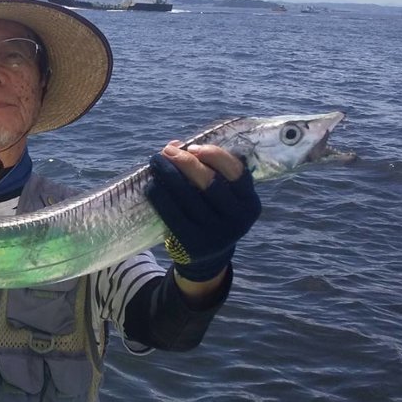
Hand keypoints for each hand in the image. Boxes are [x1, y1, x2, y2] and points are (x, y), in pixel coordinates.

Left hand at [145, 142, 260, 280]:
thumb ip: (208, 168)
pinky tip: (151, 185)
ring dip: (168, 175)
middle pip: (210, 182)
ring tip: (155, 162)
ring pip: (188, 197)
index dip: (214, 155)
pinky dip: (159, 196)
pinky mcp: (194, 244)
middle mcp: (238, 219)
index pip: (237, 172)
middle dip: (185, 162)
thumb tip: (175, 144)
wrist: (209, 257)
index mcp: (250, 202)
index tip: (193, 147)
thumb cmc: (215, 213)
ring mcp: (216, 234)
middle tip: (166, 151)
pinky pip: (172, 214)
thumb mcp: (223, 196)